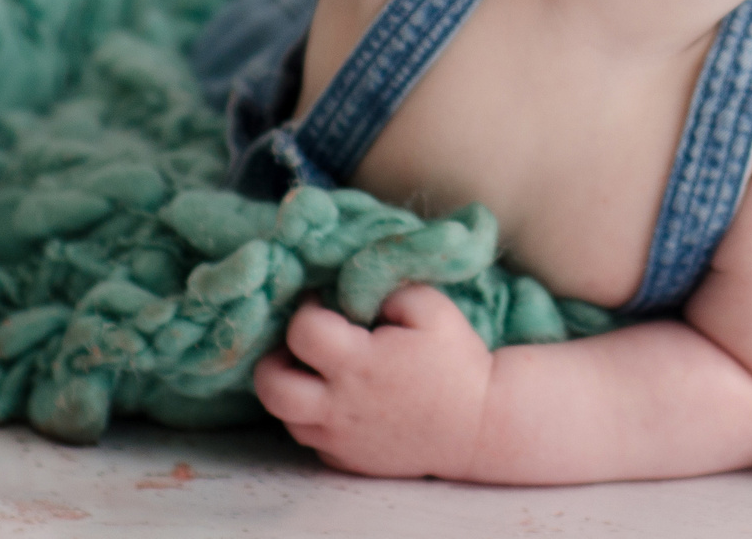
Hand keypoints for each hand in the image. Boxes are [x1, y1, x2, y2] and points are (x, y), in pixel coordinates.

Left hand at [255, 288, 492, 479]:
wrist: (481, 426)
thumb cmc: (457, 362)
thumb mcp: (431, 308)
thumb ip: (385, 289)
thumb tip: (349, 289)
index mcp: (357, 363)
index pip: (301, 330)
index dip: (306, 308)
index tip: (322, 301)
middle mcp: (339, 406)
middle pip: (271, 386)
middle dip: (275, 358)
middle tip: (301, 346)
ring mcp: (340, 439)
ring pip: (286, 416)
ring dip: (295, 388)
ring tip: (324, 372)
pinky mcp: (347, 462)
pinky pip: (313, 438)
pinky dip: (317, 417)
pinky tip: (344, 400)